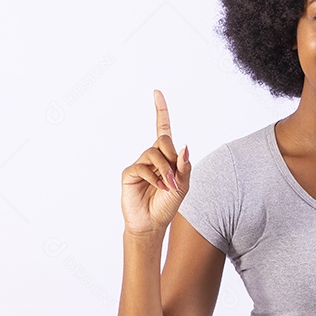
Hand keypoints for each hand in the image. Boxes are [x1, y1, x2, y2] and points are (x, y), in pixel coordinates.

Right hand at [120, 89, 190, 234]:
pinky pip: (142, 167)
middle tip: (175, 178)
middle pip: (162, 139)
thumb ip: (185, 167)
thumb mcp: (183, 185)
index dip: (160, 110)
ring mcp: (139, 164)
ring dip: (165, 170)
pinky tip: (159, 188)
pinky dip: (154, 178)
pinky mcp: (129, 173)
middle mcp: (151, 156)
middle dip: (171, 156)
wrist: (152, 223)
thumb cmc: (168, 204)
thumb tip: (186, 146)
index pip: (162, 128)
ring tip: (168, 186)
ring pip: (153, 153)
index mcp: (166, 156)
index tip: (157, 92)